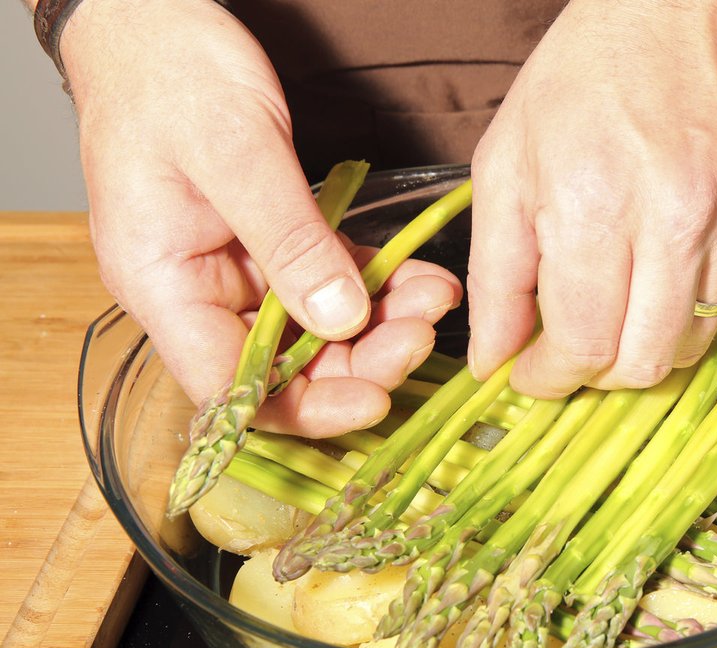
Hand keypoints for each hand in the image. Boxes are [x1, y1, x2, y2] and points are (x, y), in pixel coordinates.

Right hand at [61, 0, 461, 436]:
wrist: (151, 16)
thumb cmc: (169, 70)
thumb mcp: (236, 152)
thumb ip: (288, 240)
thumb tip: (340, 318)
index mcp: (163, 285)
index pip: (231, 386)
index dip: (303, 407)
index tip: (374, 399)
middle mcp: (196, 292)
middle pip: (284, 366)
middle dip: (360, 360)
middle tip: (422, 334)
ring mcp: (234, 270)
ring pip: (315, 329)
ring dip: (379, 324)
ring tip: (433, 299)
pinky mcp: (269, 245)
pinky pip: (328, 283)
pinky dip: (376, 285)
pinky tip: (421, 279)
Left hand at [467, 0, 716, 397]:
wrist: (685, 8)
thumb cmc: (582, 77)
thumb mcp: (505, 166)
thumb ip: (497, 276)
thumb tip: (493, 360)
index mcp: (594, 209)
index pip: (583, 346)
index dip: (551, 379)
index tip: (534, 376)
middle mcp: (673, 223)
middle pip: (643, 364)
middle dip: (598, 376)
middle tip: (572, 352)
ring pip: (691, 343)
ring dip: (644, 346)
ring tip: (614, 307)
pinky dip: (683, 300)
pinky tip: (658, 255)